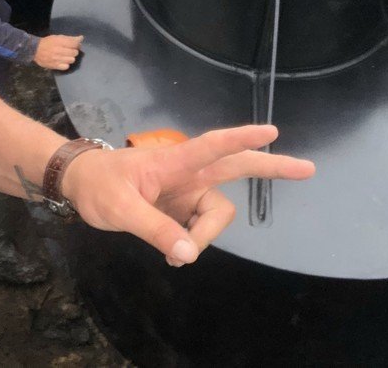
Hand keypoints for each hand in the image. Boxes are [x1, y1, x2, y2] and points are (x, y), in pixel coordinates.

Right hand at [34, 34, 83, 70]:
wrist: (35, 50)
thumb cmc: (47, 42)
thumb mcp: (57, 37)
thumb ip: (69, 38)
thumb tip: (81, 38)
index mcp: (59, 42)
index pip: (74, 43)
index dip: (77, 43)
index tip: (76, 43)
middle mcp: (59, 50)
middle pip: (75, 52)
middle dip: (74, 50)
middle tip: (70, 50)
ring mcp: (57, 59)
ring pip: (72, 60)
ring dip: (71, 57)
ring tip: (67, 56)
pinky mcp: (55, 66)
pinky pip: (66, 66)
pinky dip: (66, 64)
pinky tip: (63, 61)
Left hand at [61, 125, 314, 265]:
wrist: (80, 183)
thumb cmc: (98, 186)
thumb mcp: (120, 209)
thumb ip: (155, 230)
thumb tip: (190, 254)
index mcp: (174, 162)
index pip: (212, 147)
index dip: (240, 139)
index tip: (271, 131)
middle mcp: (188, 174)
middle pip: (237, 167)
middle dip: (271, 167)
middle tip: (307, 169)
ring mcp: (187, 191)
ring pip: (217, 214)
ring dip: (204, 236)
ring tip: (175, 256)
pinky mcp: (183, 207)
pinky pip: (202, 228)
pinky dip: (194, 243)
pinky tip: (175, 253)